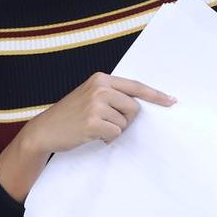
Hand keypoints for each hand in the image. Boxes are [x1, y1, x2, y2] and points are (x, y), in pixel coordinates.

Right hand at [23, 71, 175, 156]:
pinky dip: (107, 138)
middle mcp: (100, 88)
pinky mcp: (93, 122)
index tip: (171, 101)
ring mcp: (96, 105)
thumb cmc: (71, 115)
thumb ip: (112, 94)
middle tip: (104, 121)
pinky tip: (92, 135)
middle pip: (134, 108)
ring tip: (94, 127)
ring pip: (124, 123)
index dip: (155, 95)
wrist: (44, 130)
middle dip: (124, 119)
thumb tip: (140, 104)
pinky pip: (115, 133)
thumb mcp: (90, 96)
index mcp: (101, 79)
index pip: (136, 86)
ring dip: (113, 129)